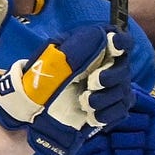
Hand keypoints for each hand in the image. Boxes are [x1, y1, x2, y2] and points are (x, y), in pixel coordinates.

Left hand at [0, 26, 133, 154]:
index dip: (121, 41)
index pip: (119, 41)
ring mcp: (110, 91)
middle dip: (112, 76)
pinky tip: (92, 116)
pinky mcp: (109, 110)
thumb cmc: (38, 82)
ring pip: (122, 92)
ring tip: (85, 103)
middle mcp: (106, 69)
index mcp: (92, 52)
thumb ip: (68, 50)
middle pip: (124, 69)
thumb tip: (91, 37)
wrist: (30, 113)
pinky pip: (120, 111)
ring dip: (106, 98)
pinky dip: (107, 114)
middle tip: (94, 81)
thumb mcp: (46, 62)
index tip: (114, 42)